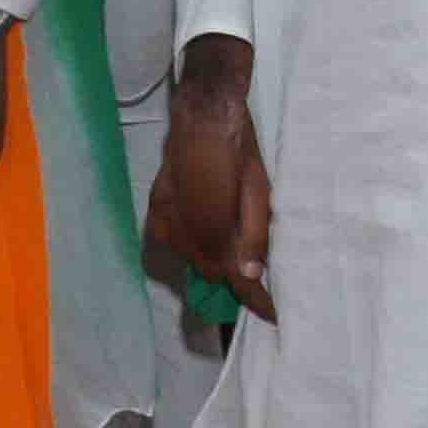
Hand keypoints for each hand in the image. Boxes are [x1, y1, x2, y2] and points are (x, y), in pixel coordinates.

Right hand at [145, 45, 273, 313]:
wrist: (203, 114)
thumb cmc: (240, 150)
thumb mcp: (259, 193)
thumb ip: (254, 236)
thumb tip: (250, 275)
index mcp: (213, 228)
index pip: (234, 277)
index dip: (254, 299)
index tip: (272, 314)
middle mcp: (182, 229)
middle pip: (209, 270)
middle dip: (232, 274)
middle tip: (254, 266)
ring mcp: (164, 218)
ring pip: (190, 256)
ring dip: (210, 256)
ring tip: (230, 241)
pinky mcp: (155, 206)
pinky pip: (172, 240)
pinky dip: (190, 242)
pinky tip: (202, 227)